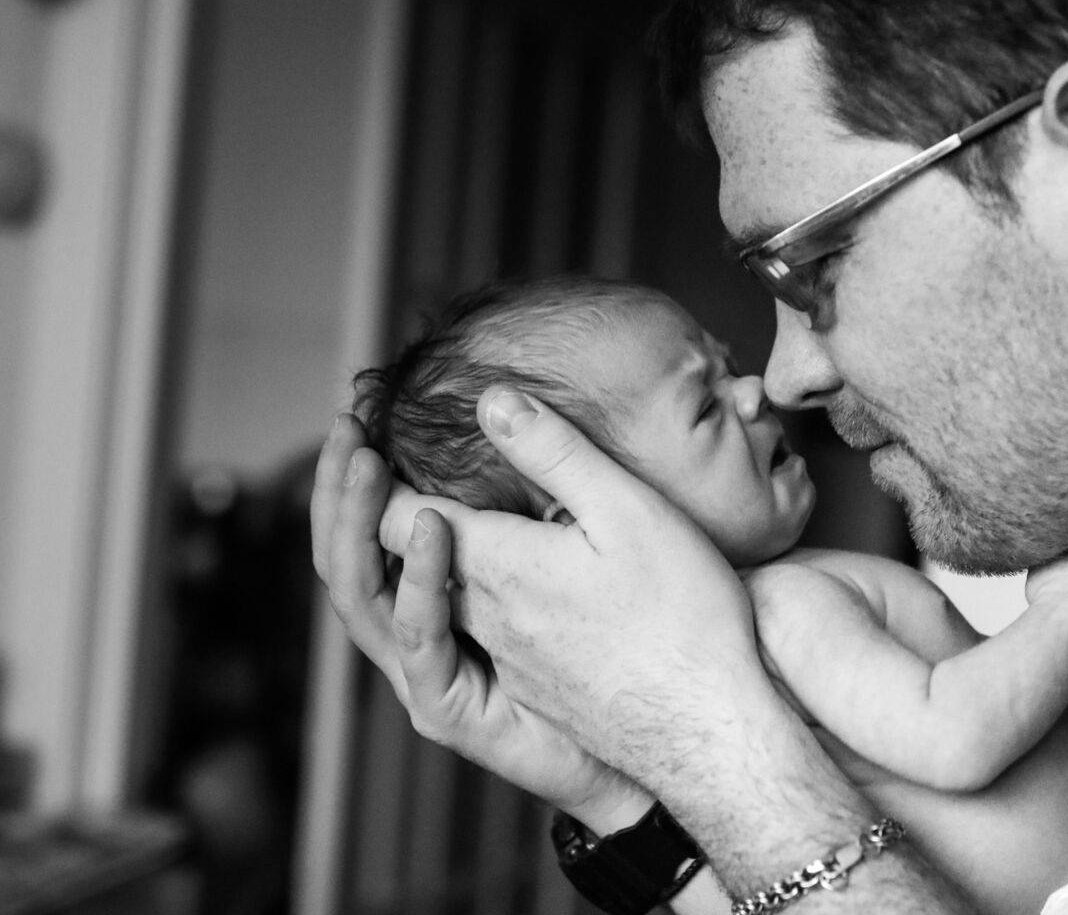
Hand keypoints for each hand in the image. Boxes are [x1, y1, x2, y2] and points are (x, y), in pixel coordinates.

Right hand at [309, 414, 646, 826]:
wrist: (649, 738)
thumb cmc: (617, 642)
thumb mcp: (576, 546)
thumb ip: (537, 488)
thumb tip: (507, 410)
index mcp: (437, 593)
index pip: (374, 527)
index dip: (358, 471)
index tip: (358, 408)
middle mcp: (417, 632)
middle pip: (349, 556)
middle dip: (338, 490)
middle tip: (344, 423)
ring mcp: (425, 673)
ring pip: (363, 595)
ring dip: (360, 522)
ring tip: (365, 460)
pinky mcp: (446, 709)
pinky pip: (419, 641)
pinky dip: (419, 583)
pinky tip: (433, 526)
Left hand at [370, 390, 783, 787]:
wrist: (709, 730)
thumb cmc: (680, 616)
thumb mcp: (626, 512)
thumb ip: (555, 453)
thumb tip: (492, 402)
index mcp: (496, 569)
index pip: (399, 519)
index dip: (372, 479)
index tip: (364, 439)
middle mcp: (485, 620)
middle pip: (408, 564)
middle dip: (382, 513)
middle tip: (368, 463)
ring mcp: (509, 661)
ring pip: (447, 600)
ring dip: (429, 556)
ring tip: (437, 511)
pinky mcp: (537, 689)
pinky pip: (484, 634)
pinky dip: (472, 595)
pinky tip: (507, 576)